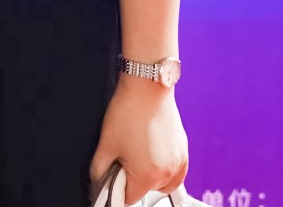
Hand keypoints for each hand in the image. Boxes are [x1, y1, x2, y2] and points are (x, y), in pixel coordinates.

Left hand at [89, 77, 188, 203]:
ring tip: (138, 151)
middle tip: (125, 156)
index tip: (114, 175)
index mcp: (147, 176)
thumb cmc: (128, 112)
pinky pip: (175, 172)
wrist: (147, 87)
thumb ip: (99, 171)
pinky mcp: (184, 151)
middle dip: (133, 178)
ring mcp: (179, 162)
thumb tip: (98, 183)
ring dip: (149, 174)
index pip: (129, 198)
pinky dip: (164, 168)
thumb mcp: (106, 144)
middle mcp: (167, 173)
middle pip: (146, 190)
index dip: (117, 186)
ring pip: (161, 182)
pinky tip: (152, 152)